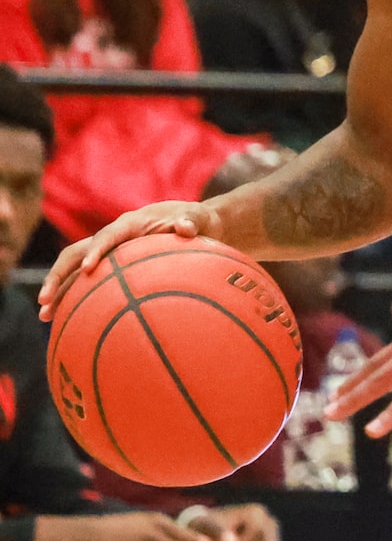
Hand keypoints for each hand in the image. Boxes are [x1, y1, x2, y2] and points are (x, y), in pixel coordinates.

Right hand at [39, 203, 221, 320]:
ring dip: (59, 290)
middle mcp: (113, 236)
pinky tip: (65, 321)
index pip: (109, 235)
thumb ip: (191, 222)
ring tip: (44, 316)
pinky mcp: (110, 265)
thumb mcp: (199, 218)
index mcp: (131, 224)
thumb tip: (184, 228)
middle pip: (77, 253)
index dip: (98, 251)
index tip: (88, 269)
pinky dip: (75, 298)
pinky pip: (87, 281)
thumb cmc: (197, 220)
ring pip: (75, 269)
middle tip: (45, 299)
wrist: (191, 221)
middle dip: (59, 275)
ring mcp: (108, 252)